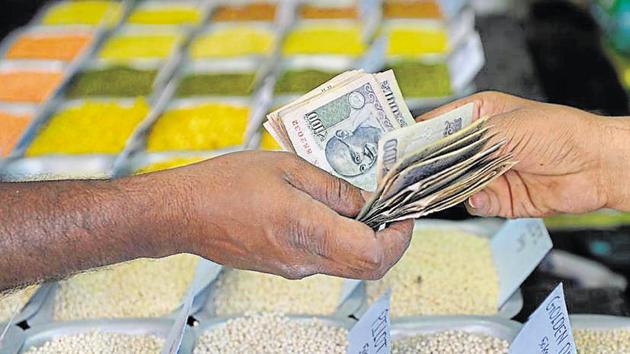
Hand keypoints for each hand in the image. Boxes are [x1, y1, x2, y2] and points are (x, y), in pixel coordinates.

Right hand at [156, 151, 412, 279]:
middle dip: (388, 239)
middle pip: (368, 266)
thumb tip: (365, 201)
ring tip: (355, 204)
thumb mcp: (287, 168)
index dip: (399, 235)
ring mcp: (293, 268)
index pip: (374, 253)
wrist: (184, 212)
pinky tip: (326, 213)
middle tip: (388, 209)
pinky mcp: (284, 267)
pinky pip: (325, 260)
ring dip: (364, 239)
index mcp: (307, 229)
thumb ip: (333, 187)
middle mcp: (304, 258)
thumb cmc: (225, 185)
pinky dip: (339, 240)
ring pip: (348, 264)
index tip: (403, 213)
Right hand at [418, 91, 625, 217]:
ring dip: (447, 187)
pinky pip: (472, 202)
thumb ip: (466, 144)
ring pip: (451, 183)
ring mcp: (487, 171)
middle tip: (405, 176)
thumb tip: (436, 161)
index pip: (435, 125)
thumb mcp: (505, 127)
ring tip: (439, 188)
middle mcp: (479, 144)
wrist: (595, 166)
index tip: (393, 149)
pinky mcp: (498, 197)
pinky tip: (478, 194)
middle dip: (425, 167)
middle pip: (438, 158)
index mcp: (477, 116)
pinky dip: (473, 201)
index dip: (414, 136)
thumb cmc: (558, 132)